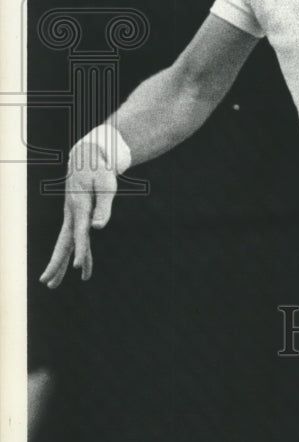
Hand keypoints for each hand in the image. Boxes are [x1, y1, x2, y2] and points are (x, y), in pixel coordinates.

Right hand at [39, 136, 120, 287]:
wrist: (88, 157)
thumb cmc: (99, 170)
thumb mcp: (107, 184)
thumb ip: (104, 207)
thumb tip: (98, 228)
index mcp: (79, 206)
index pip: (80, 233)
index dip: (81, 250)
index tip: (77, 267)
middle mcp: (72, 213)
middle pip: (64, 243)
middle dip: (56, 263)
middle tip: (47, 283)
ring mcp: (72, 215)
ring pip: (67, 243)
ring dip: (62, 263)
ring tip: (53, 284)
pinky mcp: (77, 215)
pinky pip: (76, 238)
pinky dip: (80, 252)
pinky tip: (82, 266)